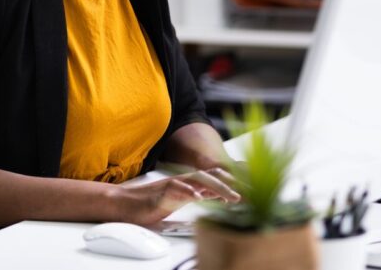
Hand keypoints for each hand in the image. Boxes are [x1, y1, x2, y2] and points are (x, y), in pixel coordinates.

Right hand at [110, 168, 240, 225]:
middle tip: (250, 194)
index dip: (235, 182)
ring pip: (199, 180)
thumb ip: (200, 194)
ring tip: (232, 197)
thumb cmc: (154, 203)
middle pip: (213, 176)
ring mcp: (173, 184)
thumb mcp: (183, 199)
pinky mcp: (161, 191)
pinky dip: (187, 191)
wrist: (126, 204)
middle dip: (233, 184)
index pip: (218, 178)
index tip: (254, 188)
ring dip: (217, 187)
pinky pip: (175, 189)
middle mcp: (185, 181)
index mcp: (192, 184)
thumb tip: (220, 194)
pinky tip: (197, 197)